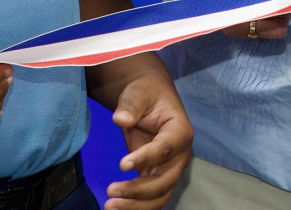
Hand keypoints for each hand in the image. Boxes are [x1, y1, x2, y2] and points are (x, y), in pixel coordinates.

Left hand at [100, 54, 193, 209]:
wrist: (148, 100)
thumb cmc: (146, 94)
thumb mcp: (138, 92)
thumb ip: (131, 105)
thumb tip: (121, 119)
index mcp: (180, 131)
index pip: (166, 149)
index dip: (146, 158)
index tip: (122, 164)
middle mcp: (179, 155)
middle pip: (165, 181)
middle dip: (139, 190)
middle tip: (110, 190)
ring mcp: (170, 169)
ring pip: (159, 196)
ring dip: (136, 206)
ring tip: (109, 206)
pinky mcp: (157, 177)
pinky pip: (150, 198)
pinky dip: (134, 206)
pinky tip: (115, 206)